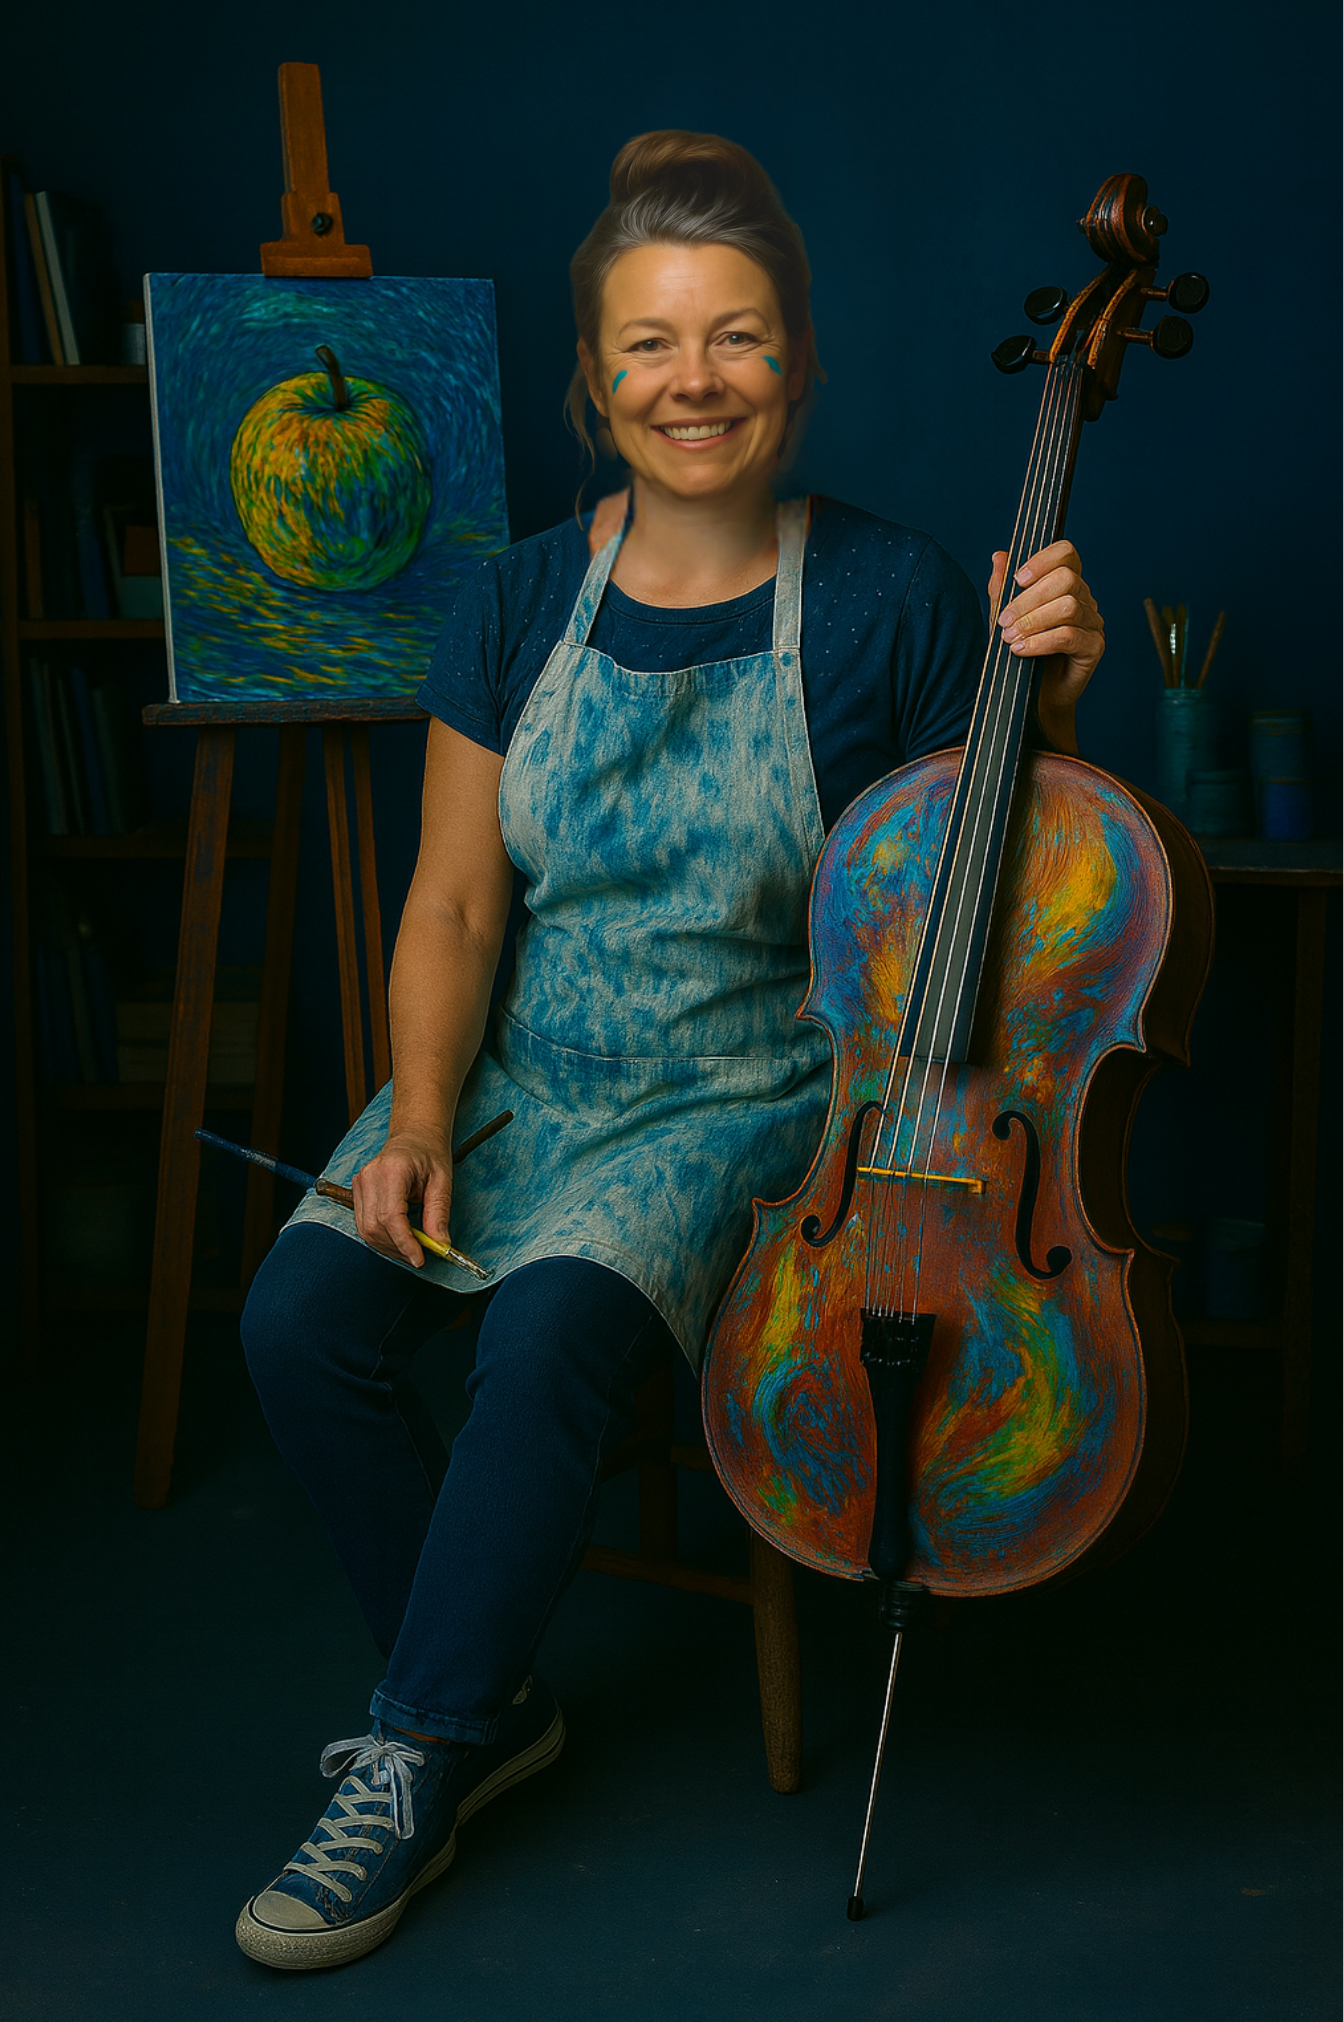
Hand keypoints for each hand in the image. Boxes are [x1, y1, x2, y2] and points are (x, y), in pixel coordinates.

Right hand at [352, 1129, 453, 1267]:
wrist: (414, 1136)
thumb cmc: (429, 1153)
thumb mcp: (442, 1181)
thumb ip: (439, 1214)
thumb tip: (440, 1244)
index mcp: (392, 1170)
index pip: (391, 1216)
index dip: (404, 1243)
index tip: (419, 1259)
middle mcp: (370, 1177)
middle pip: (375, 1226)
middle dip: (398, 1248)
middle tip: (420, 1256)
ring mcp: (360, 1183)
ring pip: (366, 1230)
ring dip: (389, 1246)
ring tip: (411, 1249)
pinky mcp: (357, 1191)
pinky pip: (364, 1224)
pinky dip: (381, 1238)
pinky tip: (399, 1239)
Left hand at [989, 540, 1104, 754]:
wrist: (1030, 699)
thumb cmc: (1020, 655)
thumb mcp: (1004, 619)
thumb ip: (1001, 590)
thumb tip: (999, 556)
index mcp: (1065, 584)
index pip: (1066, 553)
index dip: (1042, 560)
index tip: (1017, 579)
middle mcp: (1083, 599)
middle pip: (1066, 579)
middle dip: (1028, 599)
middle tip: (1004, 621)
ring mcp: (1092, 622)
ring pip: (1067, 606)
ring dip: (1033, 621)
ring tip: (1010, 638)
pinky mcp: (1094, 647)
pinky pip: (1069, 636)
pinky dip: (1041, 642)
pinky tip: (1022, 651)